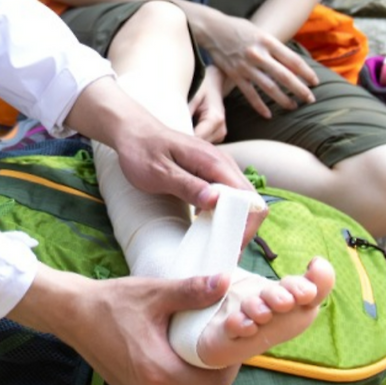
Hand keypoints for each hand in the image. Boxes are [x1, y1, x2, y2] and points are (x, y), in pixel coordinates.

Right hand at [9, 264, 238, 384]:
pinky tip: (178, 351)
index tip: (231, 339)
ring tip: (199, 342)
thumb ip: (192, 292)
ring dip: (199, 372)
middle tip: (218, 337)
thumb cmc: (112, 303)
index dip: (230, 364)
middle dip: (216, 366)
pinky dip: (181, 376)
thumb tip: (225, 282)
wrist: (73, 314)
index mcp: (159, 373)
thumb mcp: (155, 294)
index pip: (215, 384)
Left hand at [68, 77, 266, 244]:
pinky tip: (209, 228)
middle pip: (251, 201)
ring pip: (241, 201)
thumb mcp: (160, 173)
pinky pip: (228, 197)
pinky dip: (224, 215)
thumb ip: (188, 186)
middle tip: (225, 252)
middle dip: (242, 229)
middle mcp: (223, 164)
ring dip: (234, 223)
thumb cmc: (142, 152)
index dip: (246, 225)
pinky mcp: (211, 174)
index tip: (231, 246)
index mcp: (215, 163)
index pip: (249, 198)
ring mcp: (219, 168)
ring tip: (218, 244)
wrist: (134, 133)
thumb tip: (216, 201)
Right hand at [195, 10, 318, 118]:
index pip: (293, 60)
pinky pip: (250, 94)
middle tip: (311, 99)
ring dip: (283, 99)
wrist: (212, 29)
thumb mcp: (260, 33)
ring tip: (293, 107)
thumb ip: (274, 47)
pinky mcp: (235, 75)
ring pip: (269, 87)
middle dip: (300, 89)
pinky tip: (268, 115)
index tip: (315, 82)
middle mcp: (258, 54)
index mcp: (267, 41)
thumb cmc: (239, 29)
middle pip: (284, 75)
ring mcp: (246, 66)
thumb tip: (291, 64)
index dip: (306, 73)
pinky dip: (259, 106)